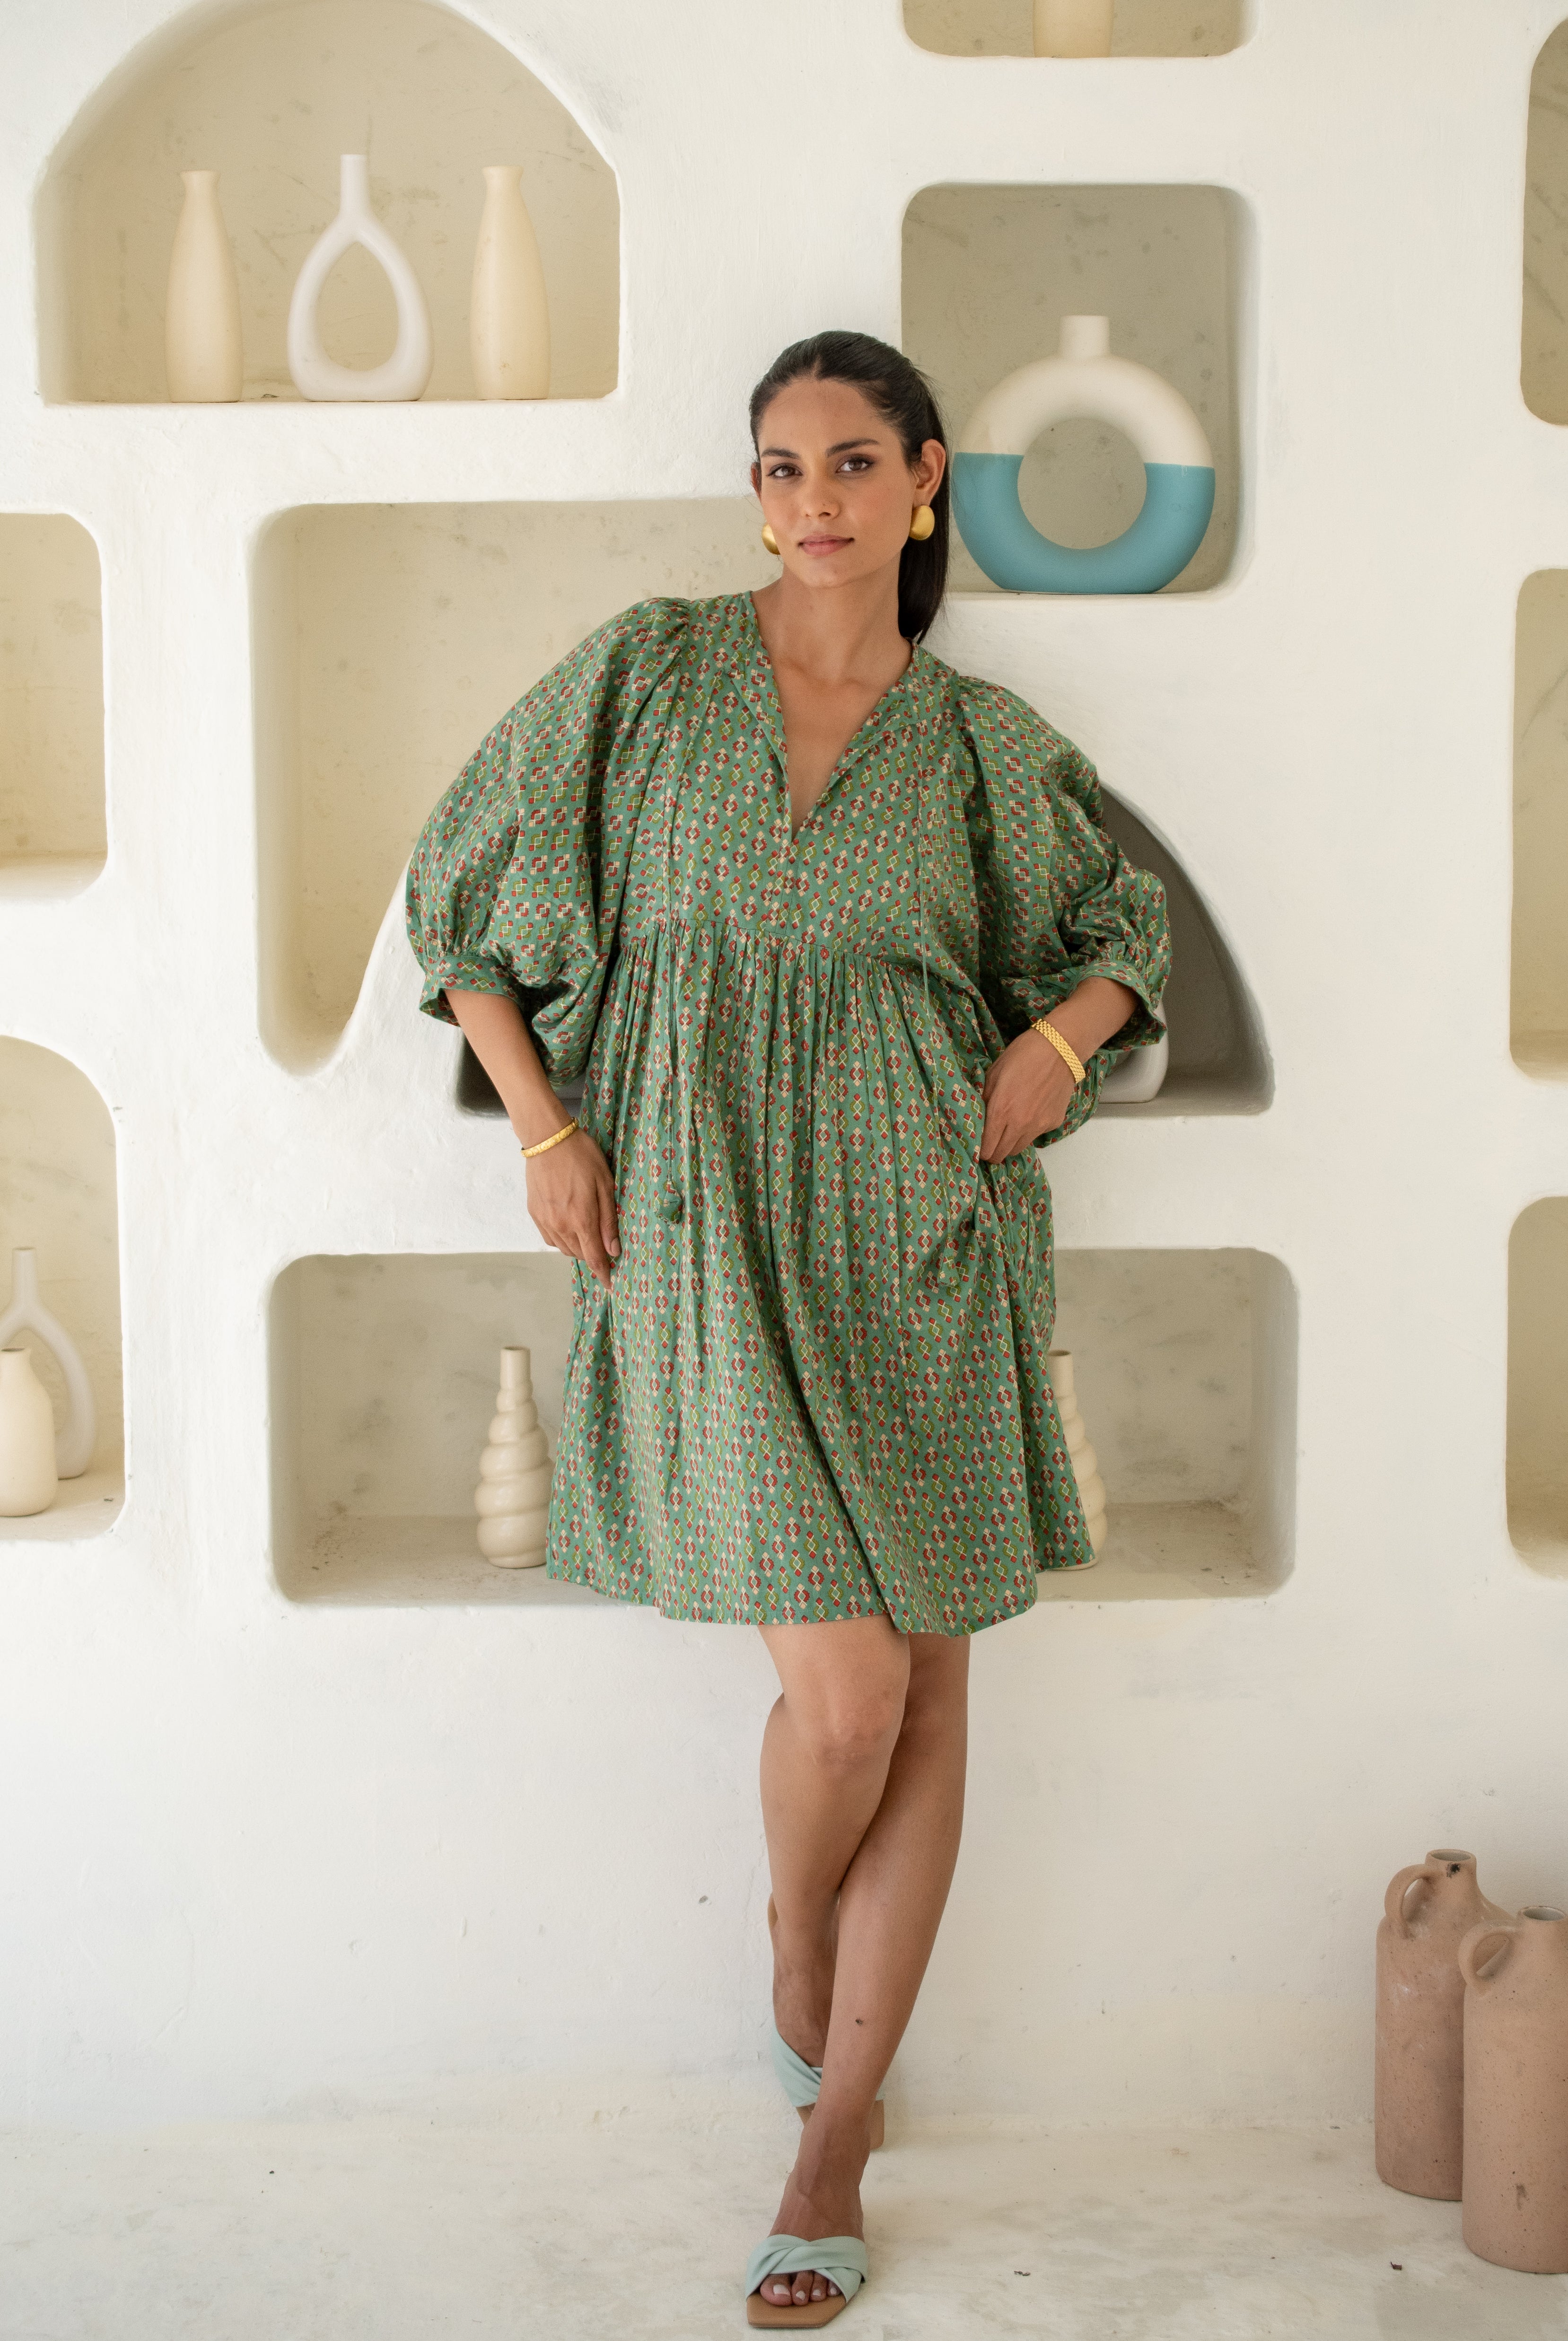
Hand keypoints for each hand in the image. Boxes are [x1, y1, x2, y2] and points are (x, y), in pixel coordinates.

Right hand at [524, 1128, 620, 1288]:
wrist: (547, 1139)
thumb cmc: (581, 1157)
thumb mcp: (605, 1184)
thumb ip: (608, 1220)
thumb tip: (614, 1250)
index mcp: (582, 1219)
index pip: (595, 1258)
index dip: (604, 1274)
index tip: (611, 1285)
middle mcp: (561, 1225)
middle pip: (580, 1255)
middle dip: (593, 1257)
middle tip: (604, 1249)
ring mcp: (545, 1221)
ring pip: (564, 1249)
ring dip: (578, 1249)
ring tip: (588, 1237)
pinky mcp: (534, 1213)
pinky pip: (550, 1238)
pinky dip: (562, 1240)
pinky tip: (569, 1228)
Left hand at [979, 1030, 1076, 1160]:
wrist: (1059, 1049)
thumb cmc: (1023, 1055)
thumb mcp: (994, 1073)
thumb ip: (984, 1098)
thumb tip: (979, 1117)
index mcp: (1000, 1110)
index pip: (987, 1148)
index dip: (980, 1150)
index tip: (979, 1145)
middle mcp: (1020, 1123)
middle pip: (1002, 1154)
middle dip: (994, 1151)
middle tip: (992, 1140)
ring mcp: (1039, 1125)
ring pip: (1019, 1148)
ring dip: (1011, 1143)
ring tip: (1009, 1128)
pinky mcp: (1054, 1122)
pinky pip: (1036, 1135)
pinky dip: (1030, 1130)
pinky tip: (1030, 1112)